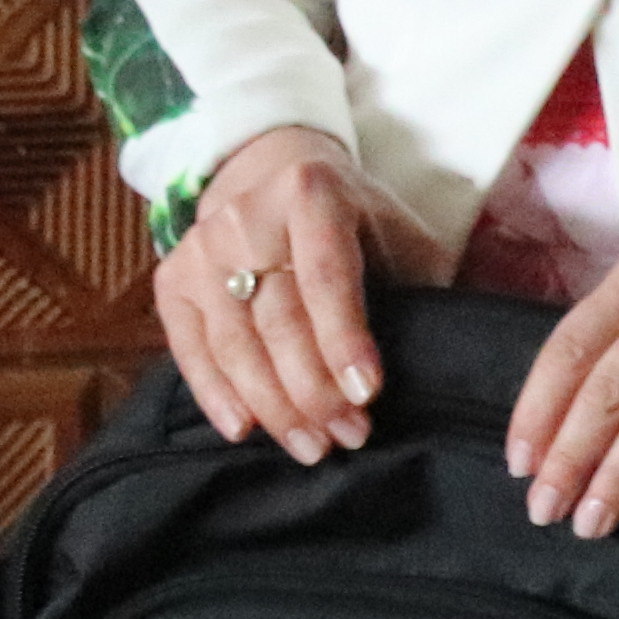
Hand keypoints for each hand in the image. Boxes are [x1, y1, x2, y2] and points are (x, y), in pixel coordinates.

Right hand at [159, 127, 445, 459]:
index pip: (327, 278)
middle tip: (348, 437)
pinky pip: (190, 348)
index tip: (367, 395)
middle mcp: (245, 216)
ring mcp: (200, 248)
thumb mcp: (395, 230)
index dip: (344, 340)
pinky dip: (216, 395)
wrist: (271, 173)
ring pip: (233, 342)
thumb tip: (448, 352)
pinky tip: (244, 430)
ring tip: (310, 445)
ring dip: (273, 404)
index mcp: (311, 192)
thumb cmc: (352, 218)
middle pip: (278, 319)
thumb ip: (417, 279)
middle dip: (313, 389)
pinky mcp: (170, 279)